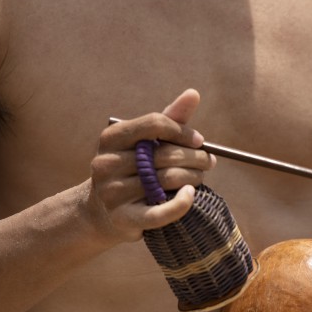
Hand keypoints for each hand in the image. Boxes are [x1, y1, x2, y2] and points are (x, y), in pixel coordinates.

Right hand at [86, 89, 214, 241]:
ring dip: (193, 177)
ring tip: (200, 177)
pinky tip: (191, 195)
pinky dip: (181, 204)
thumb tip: (193, 93)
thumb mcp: (146, 142)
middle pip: (164, 154)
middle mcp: (106, 163)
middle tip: (208, 162)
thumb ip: (170, 119)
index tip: (199, 141)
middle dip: (194, 157)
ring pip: (166, 180)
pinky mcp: (123, 218)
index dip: (182, 131)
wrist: (103, 213)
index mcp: (111, 138)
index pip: (154, 124)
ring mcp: (112, 192)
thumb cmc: (133, 169)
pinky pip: (159, 212)